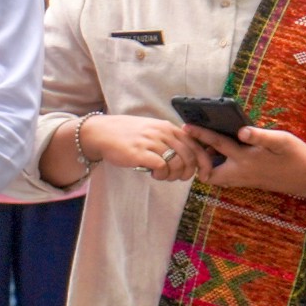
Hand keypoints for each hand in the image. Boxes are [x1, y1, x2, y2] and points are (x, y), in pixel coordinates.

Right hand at [78, 113, 211, 180]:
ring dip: (174, 175)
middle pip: (189, 157)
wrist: (101, 133)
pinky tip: (154, 174)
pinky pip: (161, 167)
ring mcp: (151, 142)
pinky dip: (161, 175)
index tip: (205, 175)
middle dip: (189, 172)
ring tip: (164, 176)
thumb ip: (169, 138)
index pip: (196, 145)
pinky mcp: (140, 153)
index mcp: (168, 127)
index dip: (205, 163)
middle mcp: (162, 132)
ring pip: (177, 163)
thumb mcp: (152, 130)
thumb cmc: (126, 134)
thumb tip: (189, 156)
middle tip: (179, 178)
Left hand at [186, 124, 305, 197]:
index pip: (217, 145)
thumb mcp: (282, 141)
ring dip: (209, 164)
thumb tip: (241, 130)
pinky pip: (226, 178)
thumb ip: (260, 136)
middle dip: (199, 160)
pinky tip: (222, 153)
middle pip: (209, 173)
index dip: (200, 134)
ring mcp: (244, 180)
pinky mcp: (249, 182)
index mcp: (246, 160)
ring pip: (217, 178)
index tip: (186, 126)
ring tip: (205, 146)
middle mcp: (241, 173)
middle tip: (195, 143)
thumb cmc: (298, 156)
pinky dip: (219, 167)